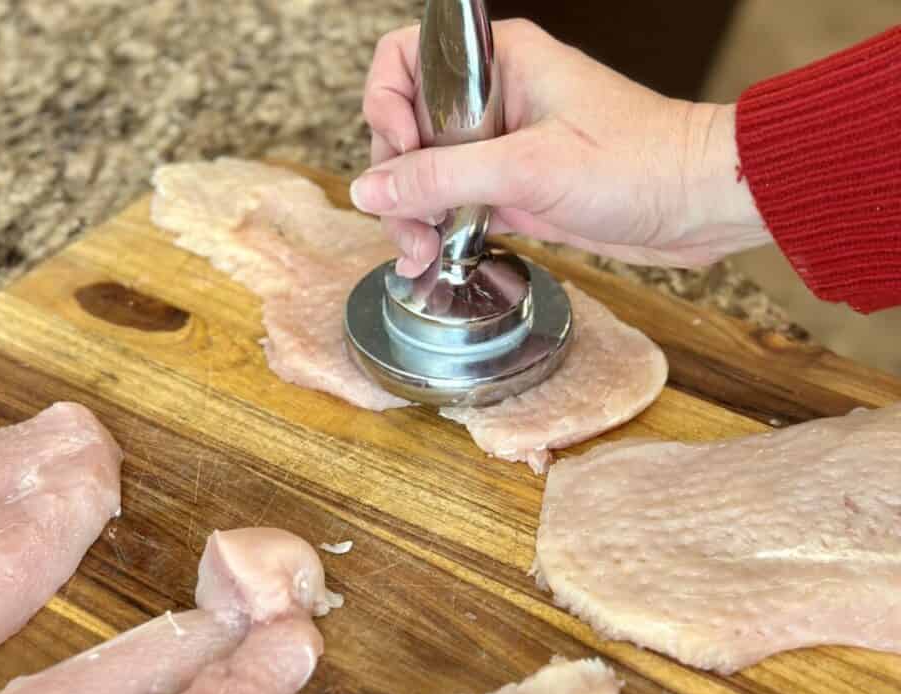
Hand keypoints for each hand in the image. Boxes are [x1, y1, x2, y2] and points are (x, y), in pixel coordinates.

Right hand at [353, 19, 770, 275]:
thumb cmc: (637, 164)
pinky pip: (455, 207)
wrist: (694, 205)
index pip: (406, 62)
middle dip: (397, 180)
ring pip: (427, 175)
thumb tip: (370, 189)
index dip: (387, 107)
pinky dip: (440, 233)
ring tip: (424, 254)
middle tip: (411, 226)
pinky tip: (433, 260)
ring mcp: (501, 148)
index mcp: (499, 63)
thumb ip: (442, 176)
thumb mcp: (529, 168)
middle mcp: (493, 101)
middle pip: (406, 129)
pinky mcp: (514, 191)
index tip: (401, 156)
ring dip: (414, 216)